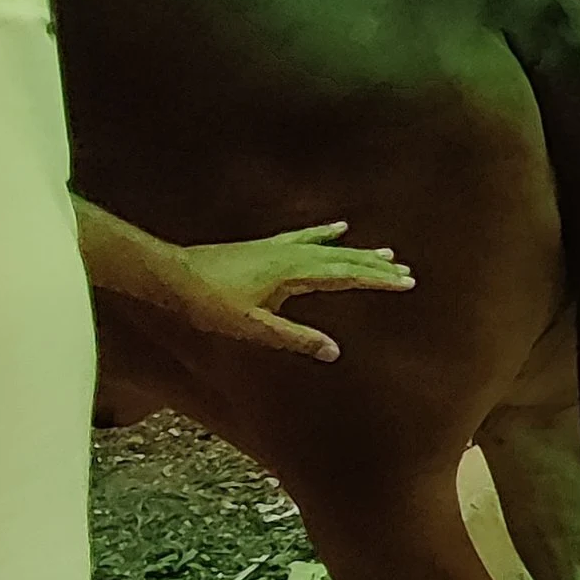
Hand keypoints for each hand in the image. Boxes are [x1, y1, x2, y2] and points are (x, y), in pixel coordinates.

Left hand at [168, 222, 413, 361]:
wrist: (172, 275)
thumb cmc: (210, 304)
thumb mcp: (255, 328)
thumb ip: (296, 339)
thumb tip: (334, 351)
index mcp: (295, 273)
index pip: (347, 275)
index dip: (378, 280)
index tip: (407, 282)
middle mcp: (293, 255)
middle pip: (345, 259)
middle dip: (376, 266)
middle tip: (406, 271)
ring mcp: (280, 248)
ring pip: (330, 248)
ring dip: (359, 252)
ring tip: (385, 252)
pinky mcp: (267, 247)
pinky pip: (306, 237)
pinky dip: (325, 233)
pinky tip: (338, 227)